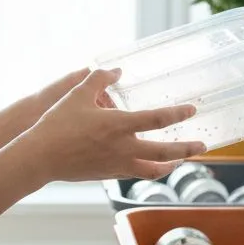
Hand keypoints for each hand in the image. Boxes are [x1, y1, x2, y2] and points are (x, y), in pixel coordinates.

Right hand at [23, 68, 206, 181]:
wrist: (41, 157)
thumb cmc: (58, 124)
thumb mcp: (77, 94)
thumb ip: (99, 78)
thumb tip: (117, 70)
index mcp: (118, 125)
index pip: (158, 119)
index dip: (178, 113)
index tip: (192, 110)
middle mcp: (123, 148)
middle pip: (164, 152)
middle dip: (186, 149)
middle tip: (202, 145)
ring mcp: (117, 164)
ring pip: (153, 169)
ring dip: (170, 164)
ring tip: (179, 160)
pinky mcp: (108, 174)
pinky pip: (136, 173)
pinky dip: (149, 170)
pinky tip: (150, 165)